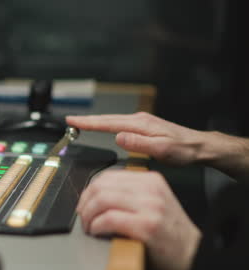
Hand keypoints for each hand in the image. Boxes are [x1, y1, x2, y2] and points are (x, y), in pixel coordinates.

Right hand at [66, 112, 206, 165]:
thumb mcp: (161, 150)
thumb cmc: (183, 150)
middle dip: (87, 119)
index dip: (88, 122)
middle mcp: (139, 119)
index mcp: (140, 124)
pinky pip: (119, 123)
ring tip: (81, 123)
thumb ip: (138, 143)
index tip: (72, 121)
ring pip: (112, 120)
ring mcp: (142, 121)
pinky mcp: (144, 126)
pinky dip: (107, 124)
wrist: (199, 147)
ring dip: (96, 121)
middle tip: (70, 120)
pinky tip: (104, 127)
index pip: (108, 123)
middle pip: (107, 119)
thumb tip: (118, 137)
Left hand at [77, 169, 200, 269]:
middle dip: (85, 203)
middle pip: (101, 186)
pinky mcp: (147, 226)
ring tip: (90, 227)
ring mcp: (150, 207)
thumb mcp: (154, 203)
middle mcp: (151, 190)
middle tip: (84, 218)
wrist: (194, 256)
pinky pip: (109, 219)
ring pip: (102, 200)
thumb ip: (130, 194)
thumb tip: (95, 194)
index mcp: (151, 181)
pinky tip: (97, 232)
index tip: (85, 204)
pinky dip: (97, 226)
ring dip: (88, 216)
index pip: (108, 176)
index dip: (89, 191)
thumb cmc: (170, 234)